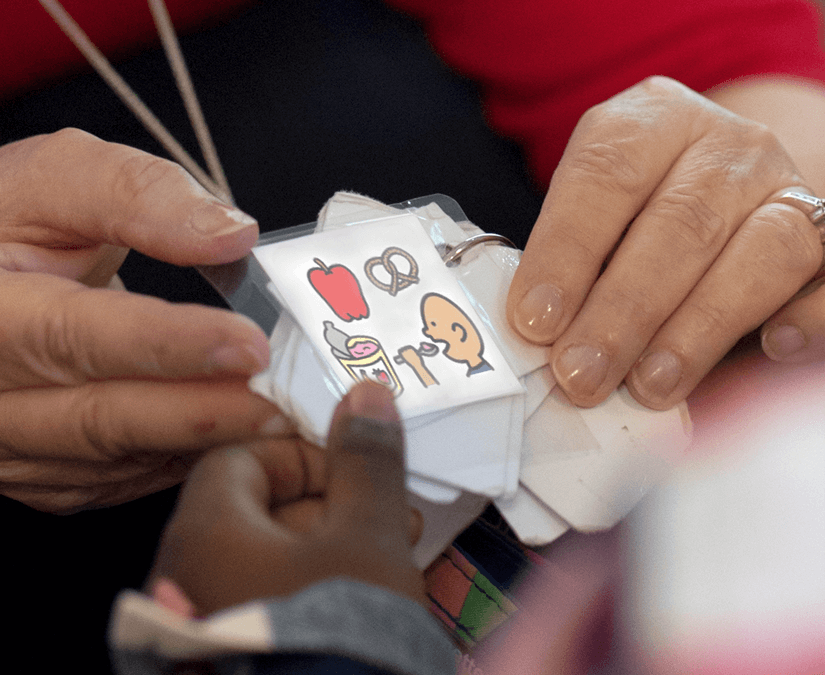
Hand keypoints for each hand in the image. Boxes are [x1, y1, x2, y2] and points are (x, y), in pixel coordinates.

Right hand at [0, 128, 285, 512]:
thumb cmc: (6, 224)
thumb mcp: (54, 180)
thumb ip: (137, 196)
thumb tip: (230, 234)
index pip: (75, 337)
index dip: (168, 345)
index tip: (249, 345)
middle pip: (104, 417)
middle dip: (206, 413)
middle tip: (290, 403)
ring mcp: (9, 444)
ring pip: (117, 459)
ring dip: (205, 443)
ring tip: (283, 420)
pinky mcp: (41, 470)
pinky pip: (120, 478)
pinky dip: (185, 456)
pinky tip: (237, 432)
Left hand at [146, 381, 424, 616]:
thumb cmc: (337, 634)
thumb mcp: (365, 535)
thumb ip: (364, 461)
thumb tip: (364, 397)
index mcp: (206, 533)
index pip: (241, 456)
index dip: (302, 453)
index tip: (350, 465)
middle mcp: (187, 575)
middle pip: (258, 506)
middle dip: (331, 501)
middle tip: (384, 509)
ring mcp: (201, 617)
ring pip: (268, 554)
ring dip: (330, 541)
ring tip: (388, 550)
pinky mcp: (223, 649)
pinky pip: (265, 594)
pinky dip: (310, 581)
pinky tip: (358, 589)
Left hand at [506, 76, 823, 409]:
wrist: (724, 192)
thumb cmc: (636, 218)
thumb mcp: (595, 217)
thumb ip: (573, 263)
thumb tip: (542, 339)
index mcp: (653, 121)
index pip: (606, 175)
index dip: (566, 252)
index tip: (535, 321)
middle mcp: (728, 145)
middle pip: (680, 223)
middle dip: (622, 311)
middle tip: (581, 373)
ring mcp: (787, 187)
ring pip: (759, 251)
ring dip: (697, 329)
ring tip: (647, 386)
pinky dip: (806, 315)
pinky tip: (771, 349)